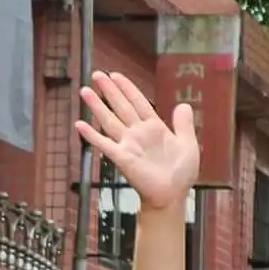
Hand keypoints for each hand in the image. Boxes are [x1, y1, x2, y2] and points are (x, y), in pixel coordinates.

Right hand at [77, 67, 200, 214]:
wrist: (172, 195)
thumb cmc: (181, 173)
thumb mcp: (188, 144)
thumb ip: (184, 125)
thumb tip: (184, 104)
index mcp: (154, 127)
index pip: (138, 102)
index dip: (127, 88)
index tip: (116, 75)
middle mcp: (138, 133)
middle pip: (121, 107)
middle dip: (110, 91)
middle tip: (97, 74)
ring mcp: (128, 144)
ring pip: (110, 120)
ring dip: (97, 106)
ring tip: (85, 91)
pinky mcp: (122, 158)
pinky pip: (104, 144)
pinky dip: (92, 135)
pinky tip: (80, 124)